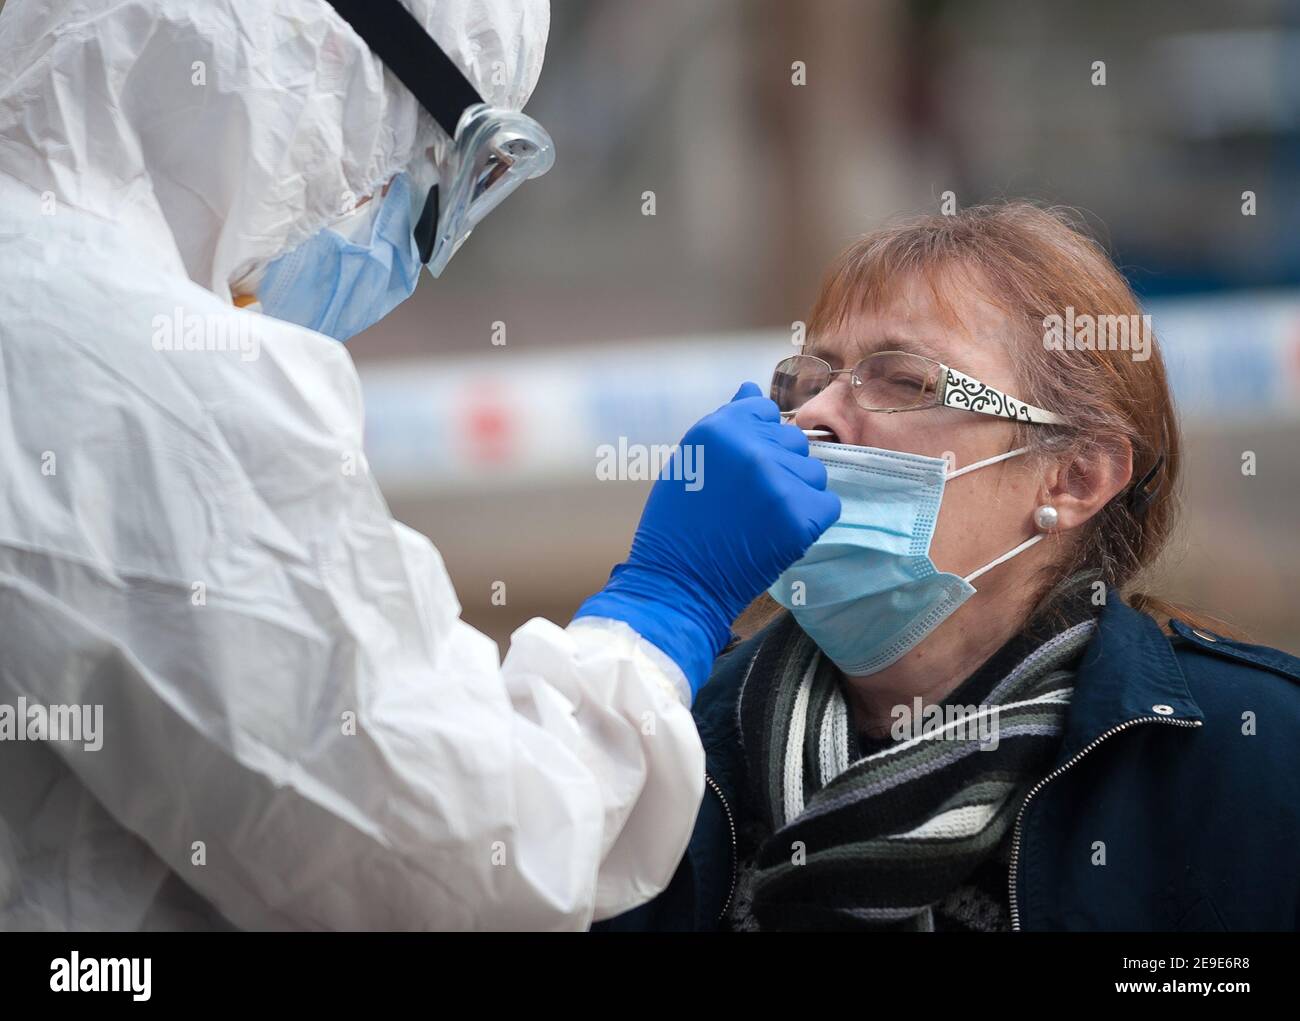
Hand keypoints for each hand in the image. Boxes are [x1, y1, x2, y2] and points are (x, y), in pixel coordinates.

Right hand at [575, 382, 840, 695]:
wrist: (679, 583)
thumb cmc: (677, 525)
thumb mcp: (691, 461)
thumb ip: (726, 424)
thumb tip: (752, 389)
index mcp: (720, 429)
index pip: (765, 411)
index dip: (757, 438)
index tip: (743, 468)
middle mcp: (752, 449)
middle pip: (793, 440)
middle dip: (778, 464)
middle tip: (749, 500)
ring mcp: (780, 482)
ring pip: (813, 471)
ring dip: (796, 491)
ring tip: (763, 518)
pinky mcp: (801, 516)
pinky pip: (827, 504)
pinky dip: (810, 519)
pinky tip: (781, 532)